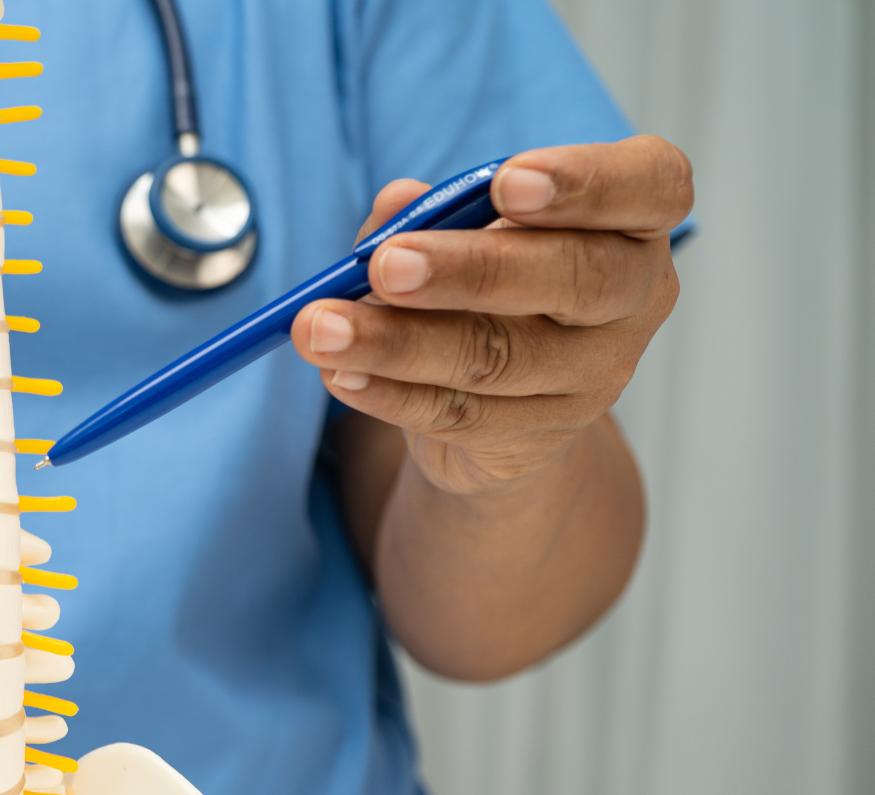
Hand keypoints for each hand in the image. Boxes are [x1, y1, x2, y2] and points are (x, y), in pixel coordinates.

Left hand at [293, 135, 692, 494]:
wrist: (504, 406)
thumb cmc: (490, 287)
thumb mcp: (464, 234)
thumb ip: (431, 211)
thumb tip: (397, 204)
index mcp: (632, 222)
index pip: (652, 186)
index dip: (588, 183)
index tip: (509, 181)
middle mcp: (630, 298)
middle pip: (576, 278)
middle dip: (472, 269)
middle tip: (387, 264)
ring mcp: (593, 377)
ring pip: (497, 357)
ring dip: (396, 342)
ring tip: (320, 327)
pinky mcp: (537, 437)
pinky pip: (457, 415)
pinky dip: (387, 393)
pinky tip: (338, 374)